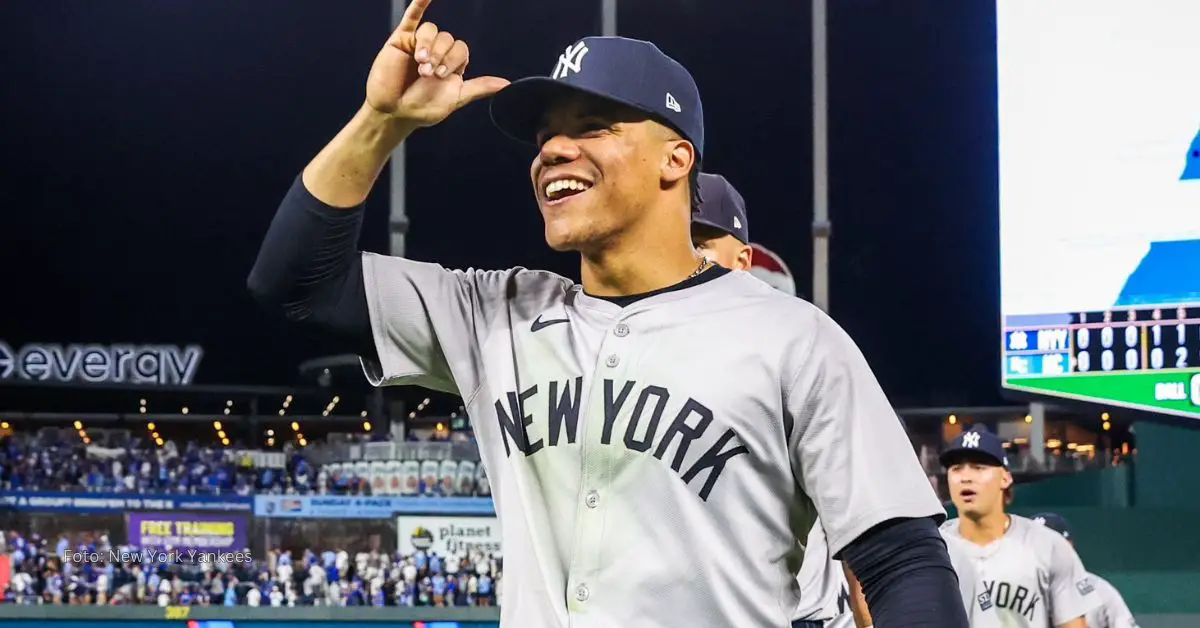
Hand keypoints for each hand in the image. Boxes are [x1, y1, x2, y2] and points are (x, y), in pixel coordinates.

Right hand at [365, 0, 508, 127]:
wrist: (394, 112)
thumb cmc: (423, 108)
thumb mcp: (455, 99)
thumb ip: (479, 87)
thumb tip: (507, 85)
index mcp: (452, 65)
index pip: (461, 49)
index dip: (453, 59)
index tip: (441, 76)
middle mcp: (437, 52)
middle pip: (448, 38)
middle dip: (440, 56)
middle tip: (428, 74)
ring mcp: (420, 44)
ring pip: (432, 30)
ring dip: (428, 45)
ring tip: (420, 62)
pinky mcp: (401, 39)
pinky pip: (412, 17)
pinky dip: (420, 3)